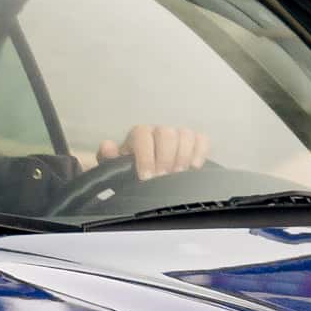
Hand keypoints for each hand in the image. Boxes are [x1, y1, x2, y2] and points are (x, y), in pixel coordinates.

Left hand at [97, 125, 212, 180]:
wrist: (144, 176)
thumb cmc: (130, 172)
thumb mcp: (115, 168)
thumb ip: (109, 158)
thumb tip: (108, 146)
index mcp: (139, 136)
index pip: (143, 134)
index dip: (146, 155)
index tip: (147, 176)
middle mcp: (159, 132)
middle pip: (167, 133)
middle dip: (166, 157)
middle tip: (163, 177)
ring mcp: (177, 137)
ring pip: (185, 134)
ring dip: (183, 156)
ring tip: (178, 175)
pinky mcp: (194, 145)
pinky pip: (202, 139)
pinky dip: (201, 152)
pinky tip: (195, 168)